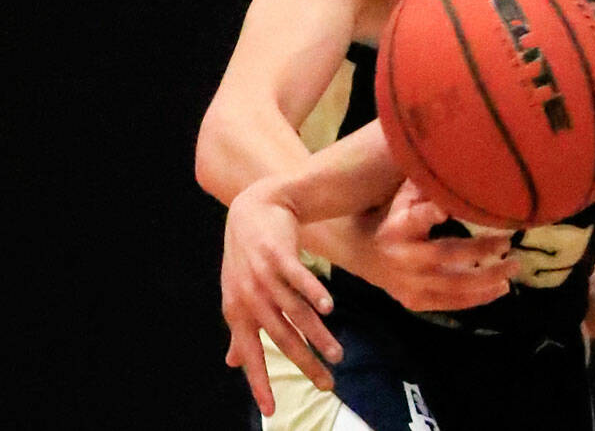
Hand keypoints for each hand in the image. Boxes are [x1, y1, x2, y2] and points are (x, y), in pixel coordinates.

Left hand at [221, 179, 341, 417]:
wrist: (254, 209)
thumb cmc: (247, 257)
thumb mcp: (237, 295)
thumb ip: (239, 331)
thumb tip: (232, 363)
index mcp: (237, 312)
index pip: (251, 354)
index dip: (259, 383)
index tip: (272, 411)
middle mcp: (249, 297)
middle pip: (281, 338)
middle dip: (305, 363)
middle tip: (328, 383)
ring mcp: (263, 276)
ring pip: (295, 312)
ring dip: (318, 335)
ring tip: (337, 354)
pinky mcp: (279, 255)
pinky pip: (298, 278)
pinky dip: (313, 293)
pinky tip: (328, 309)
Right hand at [351, 179, 517, 311]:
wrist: (361, 251)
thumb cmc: (392, 213)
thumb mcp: (403, 195)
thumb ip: (428, 186)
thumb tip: (462, 164)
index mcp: (397, 226)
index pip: (414, 219)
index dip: (429, 213)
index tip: (446, 209)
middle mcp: (400, 257)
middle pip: (443, 255)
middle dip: (478, 251)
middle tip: (508, 242)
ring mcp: (407, 284)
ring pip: (453, 286)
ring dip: (487, 278)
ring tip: (514, 266)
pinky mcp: (415, 301)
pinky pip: (451, 303)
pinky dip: (478, 298)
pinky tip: (502, 288)